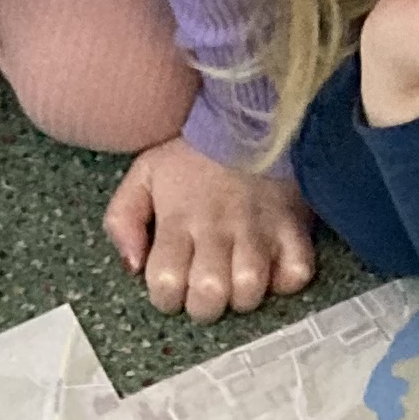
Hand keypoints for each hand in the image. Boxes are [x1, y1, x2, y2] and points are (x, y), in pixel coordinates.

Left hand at [102, 137, 314, 319]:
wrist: (251, 114)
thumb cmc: (194, 152)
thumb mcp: (145, 174)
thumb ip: (123, 220)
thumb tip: (132, 266)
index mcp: (178, 219)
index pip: (166, 284)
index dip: (166, 296)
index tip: (174, 284)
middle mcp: (217, 228)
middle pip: (209, 297)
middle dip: (204, 305)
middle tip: (206, 287)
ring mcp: (258, 230)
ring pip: (250, 292)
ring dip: (243, 296)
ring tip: (238, 279)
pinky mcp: (293, 227)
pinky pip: (295, 275)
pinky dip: (285, 281)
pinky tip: (273, 268)